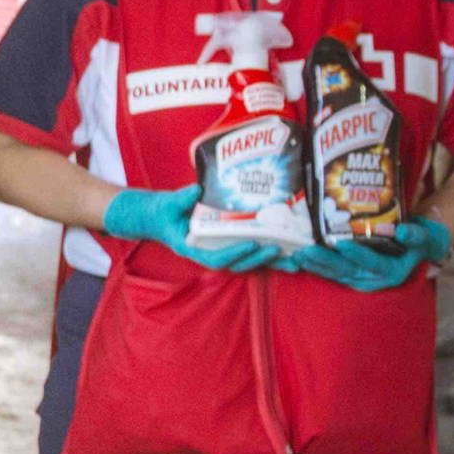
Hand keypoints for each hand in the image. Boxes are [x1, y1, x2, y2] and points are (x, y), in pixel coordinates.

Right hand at [100, 185, 287, 273]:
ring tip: (294, 260)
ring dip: (269, 262)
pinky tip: (288, 251)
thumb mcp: (167, 205)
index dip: (235, 253)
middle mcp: (208, 253)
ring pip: (247, 261)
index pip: (216, 258)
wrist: (159, 216)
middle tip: (278, 250)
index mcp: (192, 248)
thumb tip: (196, 189)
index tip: (252, 243)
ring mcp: (219, 250)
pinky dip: (268, 253)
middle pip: (237, 264)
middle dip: (258, 259)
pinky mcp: (227, 244)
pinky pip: (249, 251)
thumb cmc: (162, 211)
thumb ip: (180, 199)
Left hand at [287, 218, 451, 291]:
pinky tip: (298, 258)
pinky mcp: (348, 277)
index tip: (342, 244)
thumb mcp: (424, 237)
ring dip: (314, 264)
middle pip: (346, 271)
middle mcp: (373, 279)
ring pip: (334, 274)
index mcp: (391, 272)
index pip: (372, 263)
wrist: (413, 251)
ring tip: (298, 254)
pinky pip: (329, 274)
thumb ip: (415, 235)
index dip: (358, 254)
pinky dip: (314, 266)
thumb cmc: (418, 242)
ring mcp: (358, 280)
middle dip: (325, 261)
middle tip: (306, 250)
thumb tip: (403, 231)